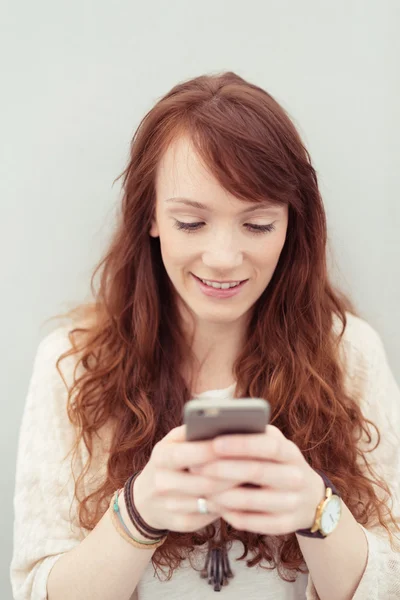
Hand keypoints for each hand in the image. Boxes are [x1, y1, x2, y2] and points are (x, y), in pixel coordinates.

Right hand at [133, 425, 245, 532]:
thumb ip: (193, 432)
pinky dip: (230, 504)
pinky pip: (212, 515)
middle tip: (258, 464)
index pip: (187, 454)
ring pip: (211, 500)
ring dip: (236, 490)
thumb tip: (225, 424)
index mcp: (161, 456)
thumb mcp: (173, 442)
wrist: (145, 499)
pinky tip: (244, 495)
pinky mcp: (182, 523)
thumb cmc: (170, 461)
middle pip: (204, 481)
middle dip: (233, 473)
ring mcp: (171, 506)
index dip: (211, 450)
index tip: (237, 441)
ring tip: (256, 479)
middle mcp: (162, 483)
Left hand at [191, 425, 325, 535]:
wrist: (310, 498)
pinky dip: (229, 513)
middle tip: (195, 467)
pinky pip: (251, 522)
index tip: (214, 442)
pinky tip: (214, 505)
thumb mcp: (274, 445)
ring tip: (198, 487)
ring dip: (220, 494)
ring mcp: (292, 503)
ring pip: (250, 500)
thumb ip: (252, 435)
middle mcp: (295, 477)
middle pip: (256, 472)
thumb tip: (217, 429)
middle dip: (222, 469)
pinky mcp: (285, 525)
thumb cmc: (278, 463)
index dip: (241, 444)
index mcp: (290, 452)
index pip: (268, 445)